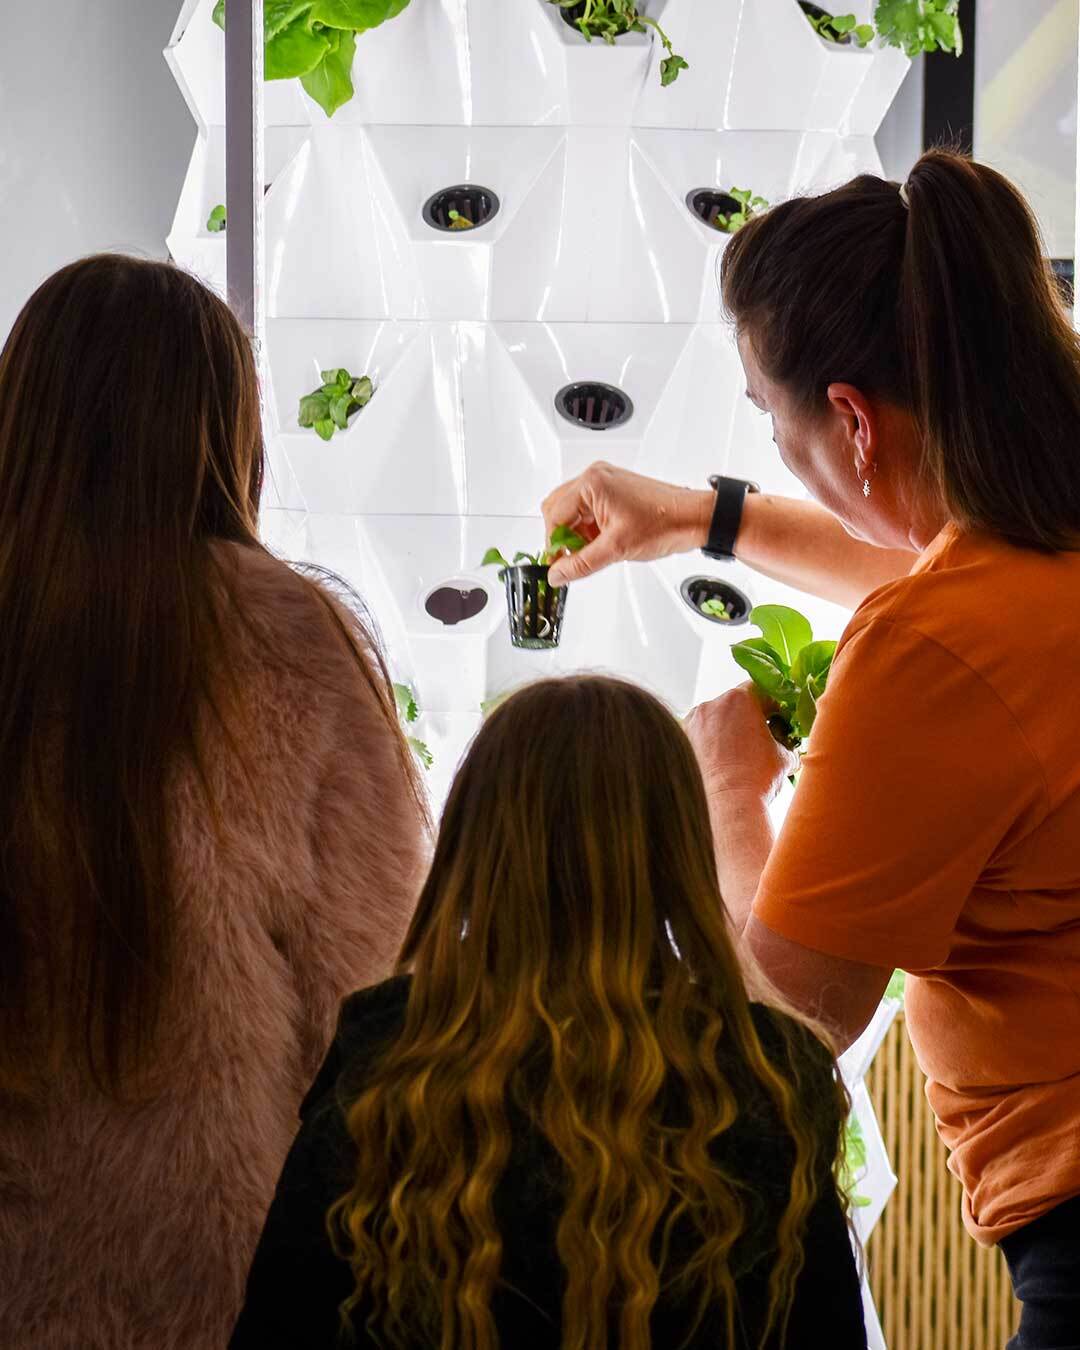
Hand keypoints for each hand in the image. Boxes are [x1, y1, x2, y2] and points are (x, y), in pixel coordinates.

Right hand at [542, 463, 713, 585]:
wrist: (694, 518)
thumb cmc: (665, 523)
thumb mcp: (616, 549)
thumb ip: (581, 563)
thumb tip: (557, 574)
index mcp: (592, 483)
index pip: (555, 516)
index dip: (554, 545)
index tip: (557, 565)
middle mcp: (596, 477)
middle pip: (558, 510)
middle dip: (563, 538)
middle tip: (573, 559)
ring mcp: (605, 483)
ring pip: (572, 512)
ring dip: (576, 535)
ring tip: (595, 551)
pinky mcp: (614, 492)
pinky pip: (588, 511)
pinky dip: (589, 530)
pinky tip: (603, 543)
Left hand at [684, 685, 798, 803]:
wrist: (727, 803)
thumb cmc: (757, 778)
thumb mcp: (785, 758)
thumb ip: (787, 744)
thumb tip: (789, 748)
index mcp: (740, 698)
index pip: (759, 689)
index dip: (770, 703)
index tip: (776, 719)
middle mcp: (712, 703)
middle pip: (734, 703)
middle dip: (747, 718)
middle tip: (758, 738)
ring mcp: (692, 721)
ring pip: (714, 719)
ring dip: (725, 730)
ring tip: (736, 754)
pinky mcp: (681, 739)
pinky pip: (698, 735)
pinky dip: (708, 744)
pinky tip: (718, 762)